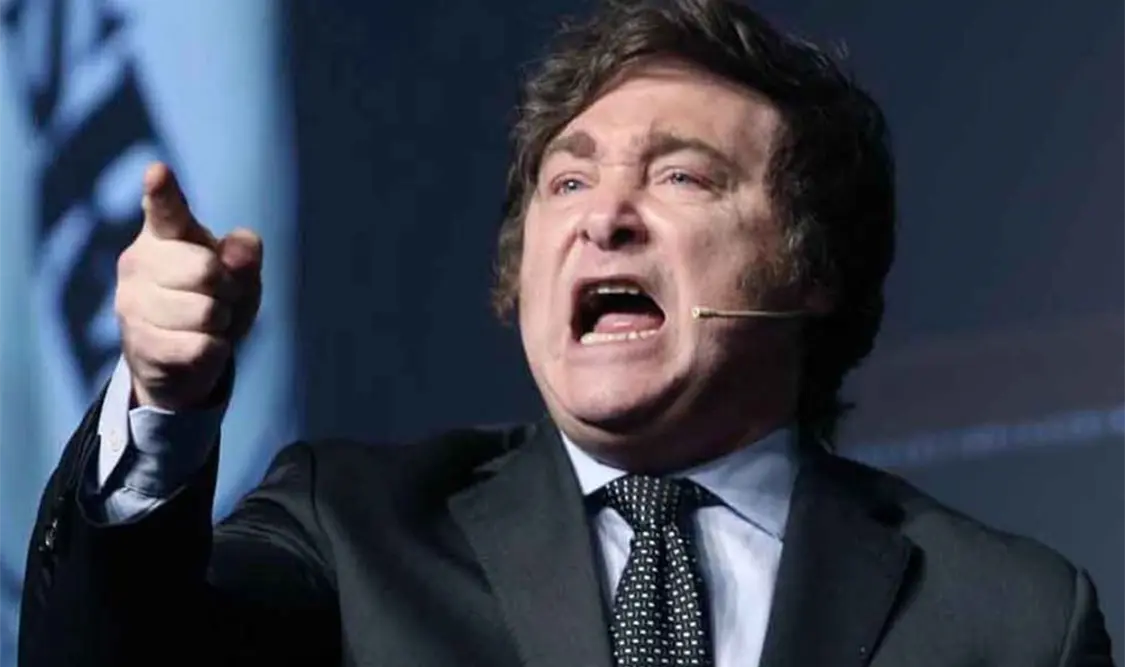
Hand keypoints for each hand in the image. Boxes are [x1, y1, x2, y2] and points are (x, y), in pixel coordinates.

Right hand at [115, 162, 262, 409]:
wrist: (182, 359)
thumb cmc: (213, 301)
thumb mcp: (241, 276)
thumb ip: (245, 255)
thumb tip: (241, 244)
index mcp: (165, 233)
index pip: (165, 208)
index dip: (163, 190)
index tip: (158, 172)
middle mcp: (139, 261)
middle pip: (206, 270)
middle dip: (228, 290)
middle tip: (218, 298)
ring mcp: (132, 302)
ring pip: (205, 312)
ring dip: (220, 324)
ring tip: (205, 325)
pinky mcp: (139, 343)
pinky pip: (200, 347)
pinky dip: (214, 351)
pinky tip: (197, 347)